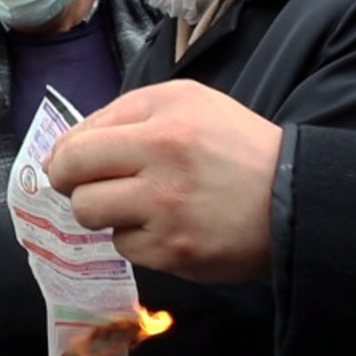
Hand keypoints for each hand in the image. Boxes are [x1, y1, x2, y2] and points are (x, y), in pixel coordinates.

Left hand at [44, 80, 280, 282]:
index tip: (68, 162)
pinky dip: (135, 237)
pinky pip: (124, 246)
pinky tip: (162, 225)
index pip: (77, 142)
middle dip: (69, 181)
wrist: (292, 195)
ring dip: (103, 210)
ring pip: (90, 214)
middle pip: (72, 179)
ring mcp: (166, 214)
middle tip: (84, 183)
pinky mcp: (174, 253)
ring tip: (132, 201)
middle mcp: (162, 167)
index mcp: (163, 125)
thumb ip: (123, 113)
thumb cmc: (233, 144)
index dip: (63, 154)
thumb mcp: (185, 101)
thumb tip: (68, 145)